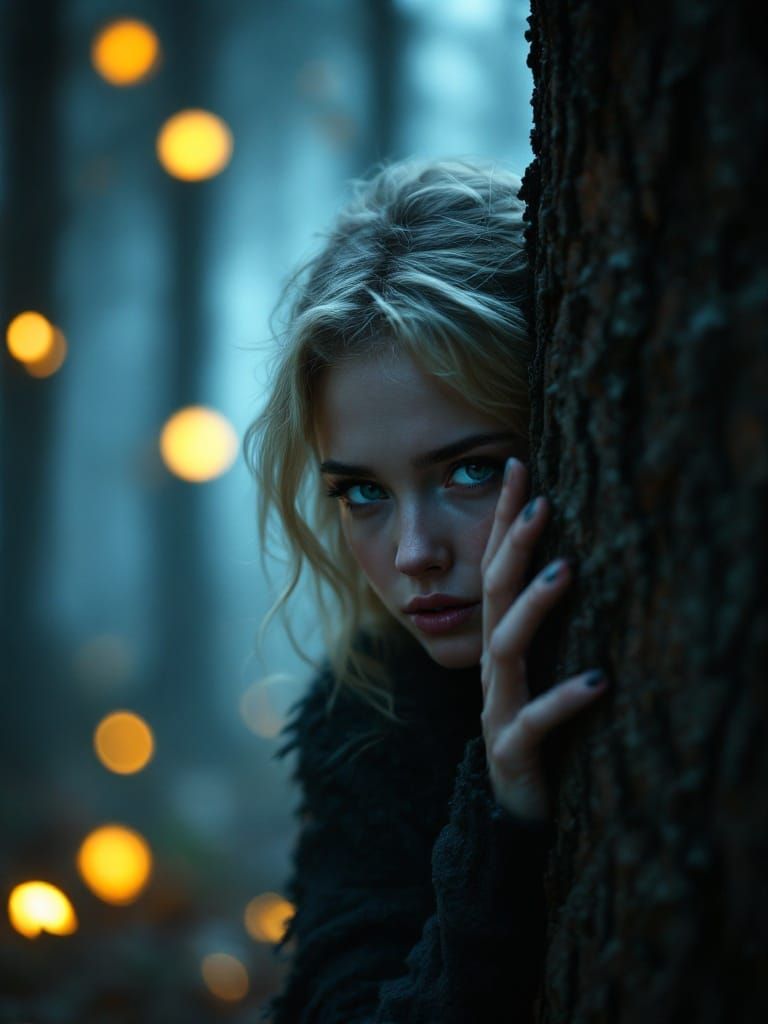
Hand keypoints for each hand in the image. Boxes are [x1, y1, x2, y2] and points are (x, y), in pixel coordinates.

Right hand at [479, 458, 607, 820]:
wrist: (510, 813)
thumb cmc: (535, 734)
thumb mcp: (539, 672)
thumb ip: (543, 625)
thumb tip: (576, 558)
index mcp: (502, 644)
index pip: (495, 569)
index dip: (503, 520)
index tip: (518, 467)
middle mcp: (495, 669)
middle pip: (492, 595)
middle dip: (513, 546)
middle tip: (542, 502)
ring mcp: (498, 707)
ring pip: (507, 648)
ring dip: (534, 606)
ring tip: (567, 570)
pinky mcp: (513, 750)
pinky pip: (534, 723)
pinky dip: (563, 700)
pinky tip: (599, 681)